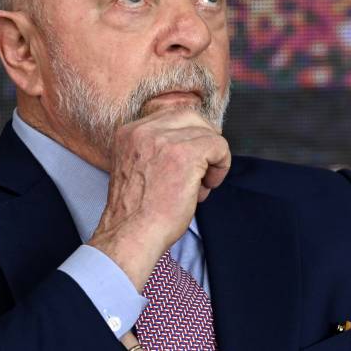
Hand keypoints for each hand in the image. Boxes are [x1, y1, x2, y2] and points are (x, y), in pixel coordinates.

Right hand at [89, 107, 230, 290]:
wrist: (131, 235)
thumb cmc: (137, 212)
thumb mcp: (138, 167)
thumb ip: (157, 149)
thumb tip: (195, 140)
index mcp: (129, 132)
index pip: (171, 115)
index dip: (188, 136)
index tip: (189, 161)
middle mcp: (144, 130)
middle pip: (191, 116)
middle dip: (204, 139)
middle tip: (204, 167)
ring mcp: (165, 140)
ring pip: (208, 133)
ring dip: (212, 159)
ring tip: (200, 185)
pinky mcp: (185, 154)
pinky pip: (219, 147)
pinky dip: (221, 166)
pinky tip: (207, 186)